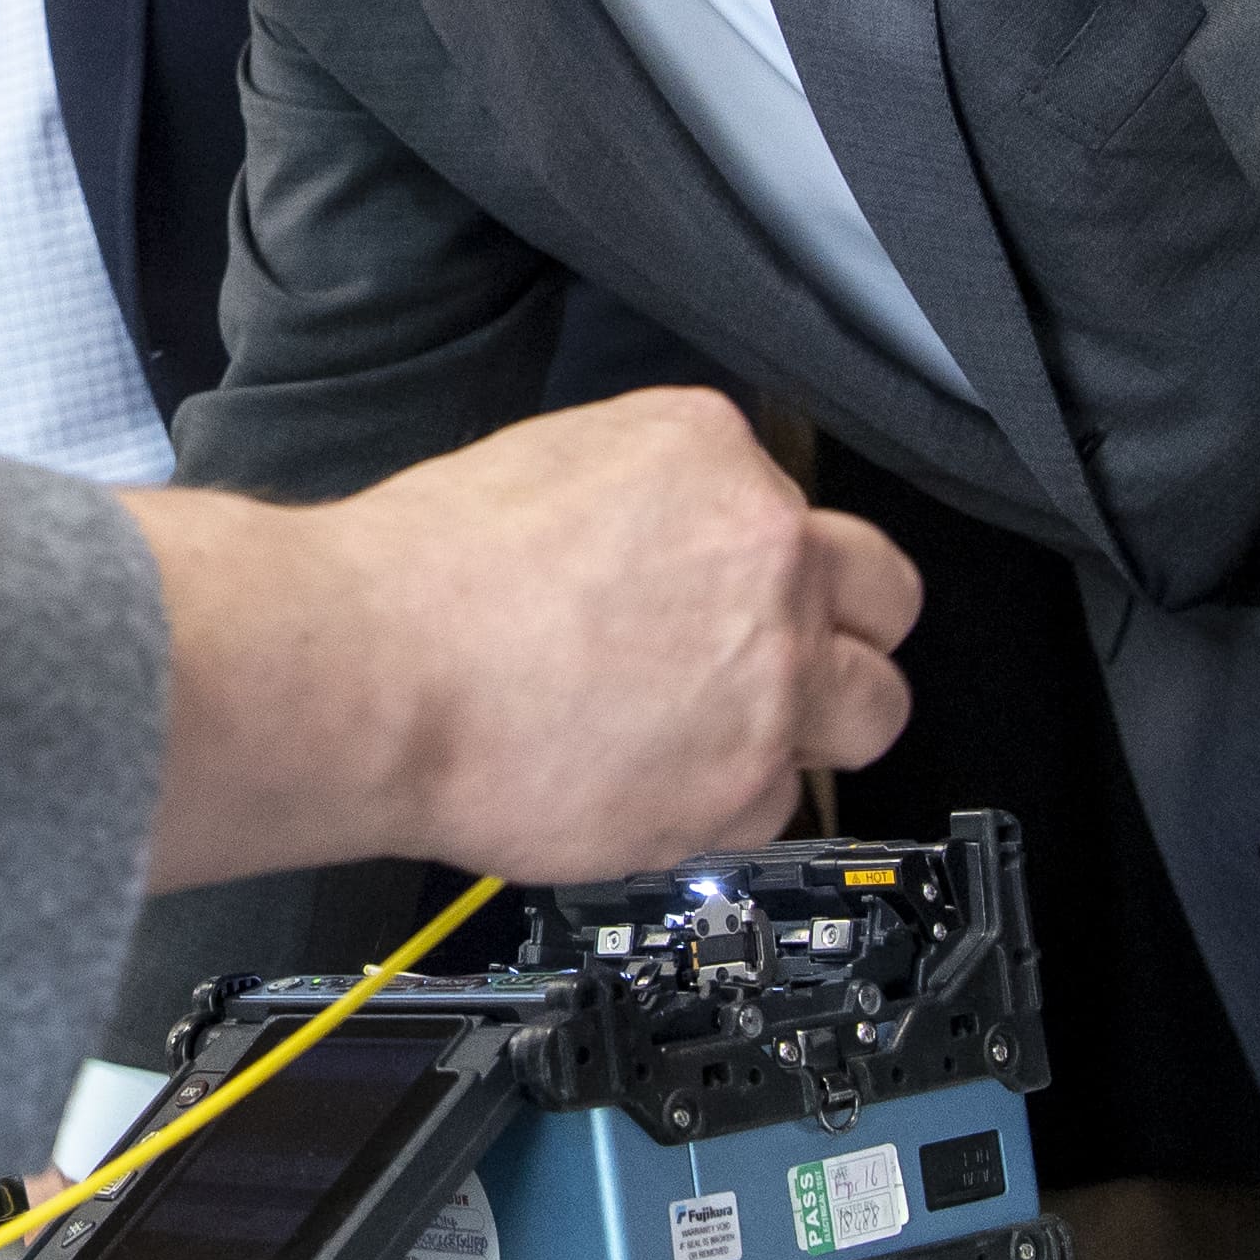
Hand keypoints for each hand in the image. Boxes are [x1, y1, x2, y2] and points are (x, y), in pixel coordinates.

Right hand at [131, 386, 915, 886]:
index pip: (803, 504)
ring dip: (814, 723)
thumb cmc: (420, 577)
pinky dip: (726, 801)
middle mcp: (770, 558)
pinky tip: (649, 781)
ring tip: (729, 734)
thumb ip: (657, 499)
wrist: (373, 674)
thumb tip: (681, 543)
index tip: (749, 590)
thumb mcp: (552, 464)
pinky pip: (778, 803)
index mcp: (715, 456)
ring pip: (872, 711)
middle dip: (843, 628)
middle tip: (782, 658)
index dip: (776, 558)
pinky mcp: (742, 784)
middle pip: (887, 598)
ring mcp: (771, 677)